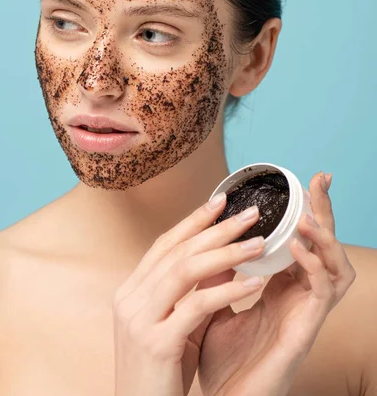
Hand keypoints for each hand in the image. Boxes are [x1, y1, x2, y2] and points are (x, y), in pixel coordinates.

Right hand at [112, 192, 268, 395]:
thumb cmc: (160, 372)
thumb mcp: (174, 324)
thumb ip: (191, 291)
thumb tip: (224, 257)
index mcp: (131, 291)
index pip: (164, 244)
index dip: (194, 220)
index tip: (221, 200)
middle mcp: (130, 299)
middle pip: (178, 251)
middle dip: (217, 229)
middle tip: (250, 213)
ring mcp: (139, 319)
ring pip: (186, 270)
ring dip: (227, 252)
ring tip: (260, 243)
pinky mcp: (156, 343)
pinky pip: (198, 306)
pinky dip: (228, 291)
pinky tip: (255, 284)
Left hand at [196, 171, 356, 395]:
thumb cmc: (222, 362)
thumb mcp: (214, 308)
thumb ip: (217, 278)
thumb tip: (207, 243)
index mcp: (279, 291)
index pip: (298, 242)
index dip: (302, 212)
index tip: (301, 181)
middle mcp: (296, 299)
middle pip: (322, 247)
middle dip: (324, 211)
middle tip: (321, 179)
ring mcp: (303, 315)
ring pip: (334, 266)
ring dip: (324, 236)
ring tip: (307, 213)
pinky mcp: (304, 332)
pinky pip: (322, 293)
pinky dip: (313, 266)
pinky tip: (296, 247)